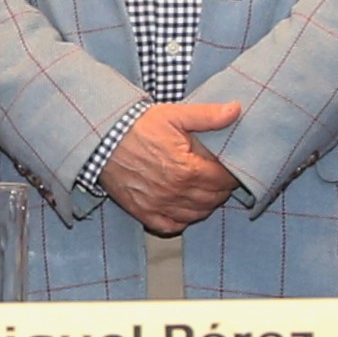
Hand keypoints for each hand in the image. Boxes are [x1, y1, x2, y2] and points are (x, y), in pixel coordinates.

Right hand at [96, 99, 244, 235]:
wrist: (101, 139)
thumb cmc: (137, 126)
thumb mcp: (174, 115)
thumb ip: (208, 116)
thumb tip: (236, 110)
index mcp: (188, 170)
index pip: (223, 180)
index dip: (233, 174)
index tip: (234, 168)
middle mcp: (176, 192)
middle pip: (213, 199)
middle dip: (222, 189)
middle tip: (221, 177)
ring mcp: (159, 205)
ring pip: (196, 214)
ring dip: (206, 204)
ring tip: (206, 190)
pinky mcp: (143, 212)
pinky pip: (171, 226)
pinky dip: (182, 220)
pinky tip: (184, 208)